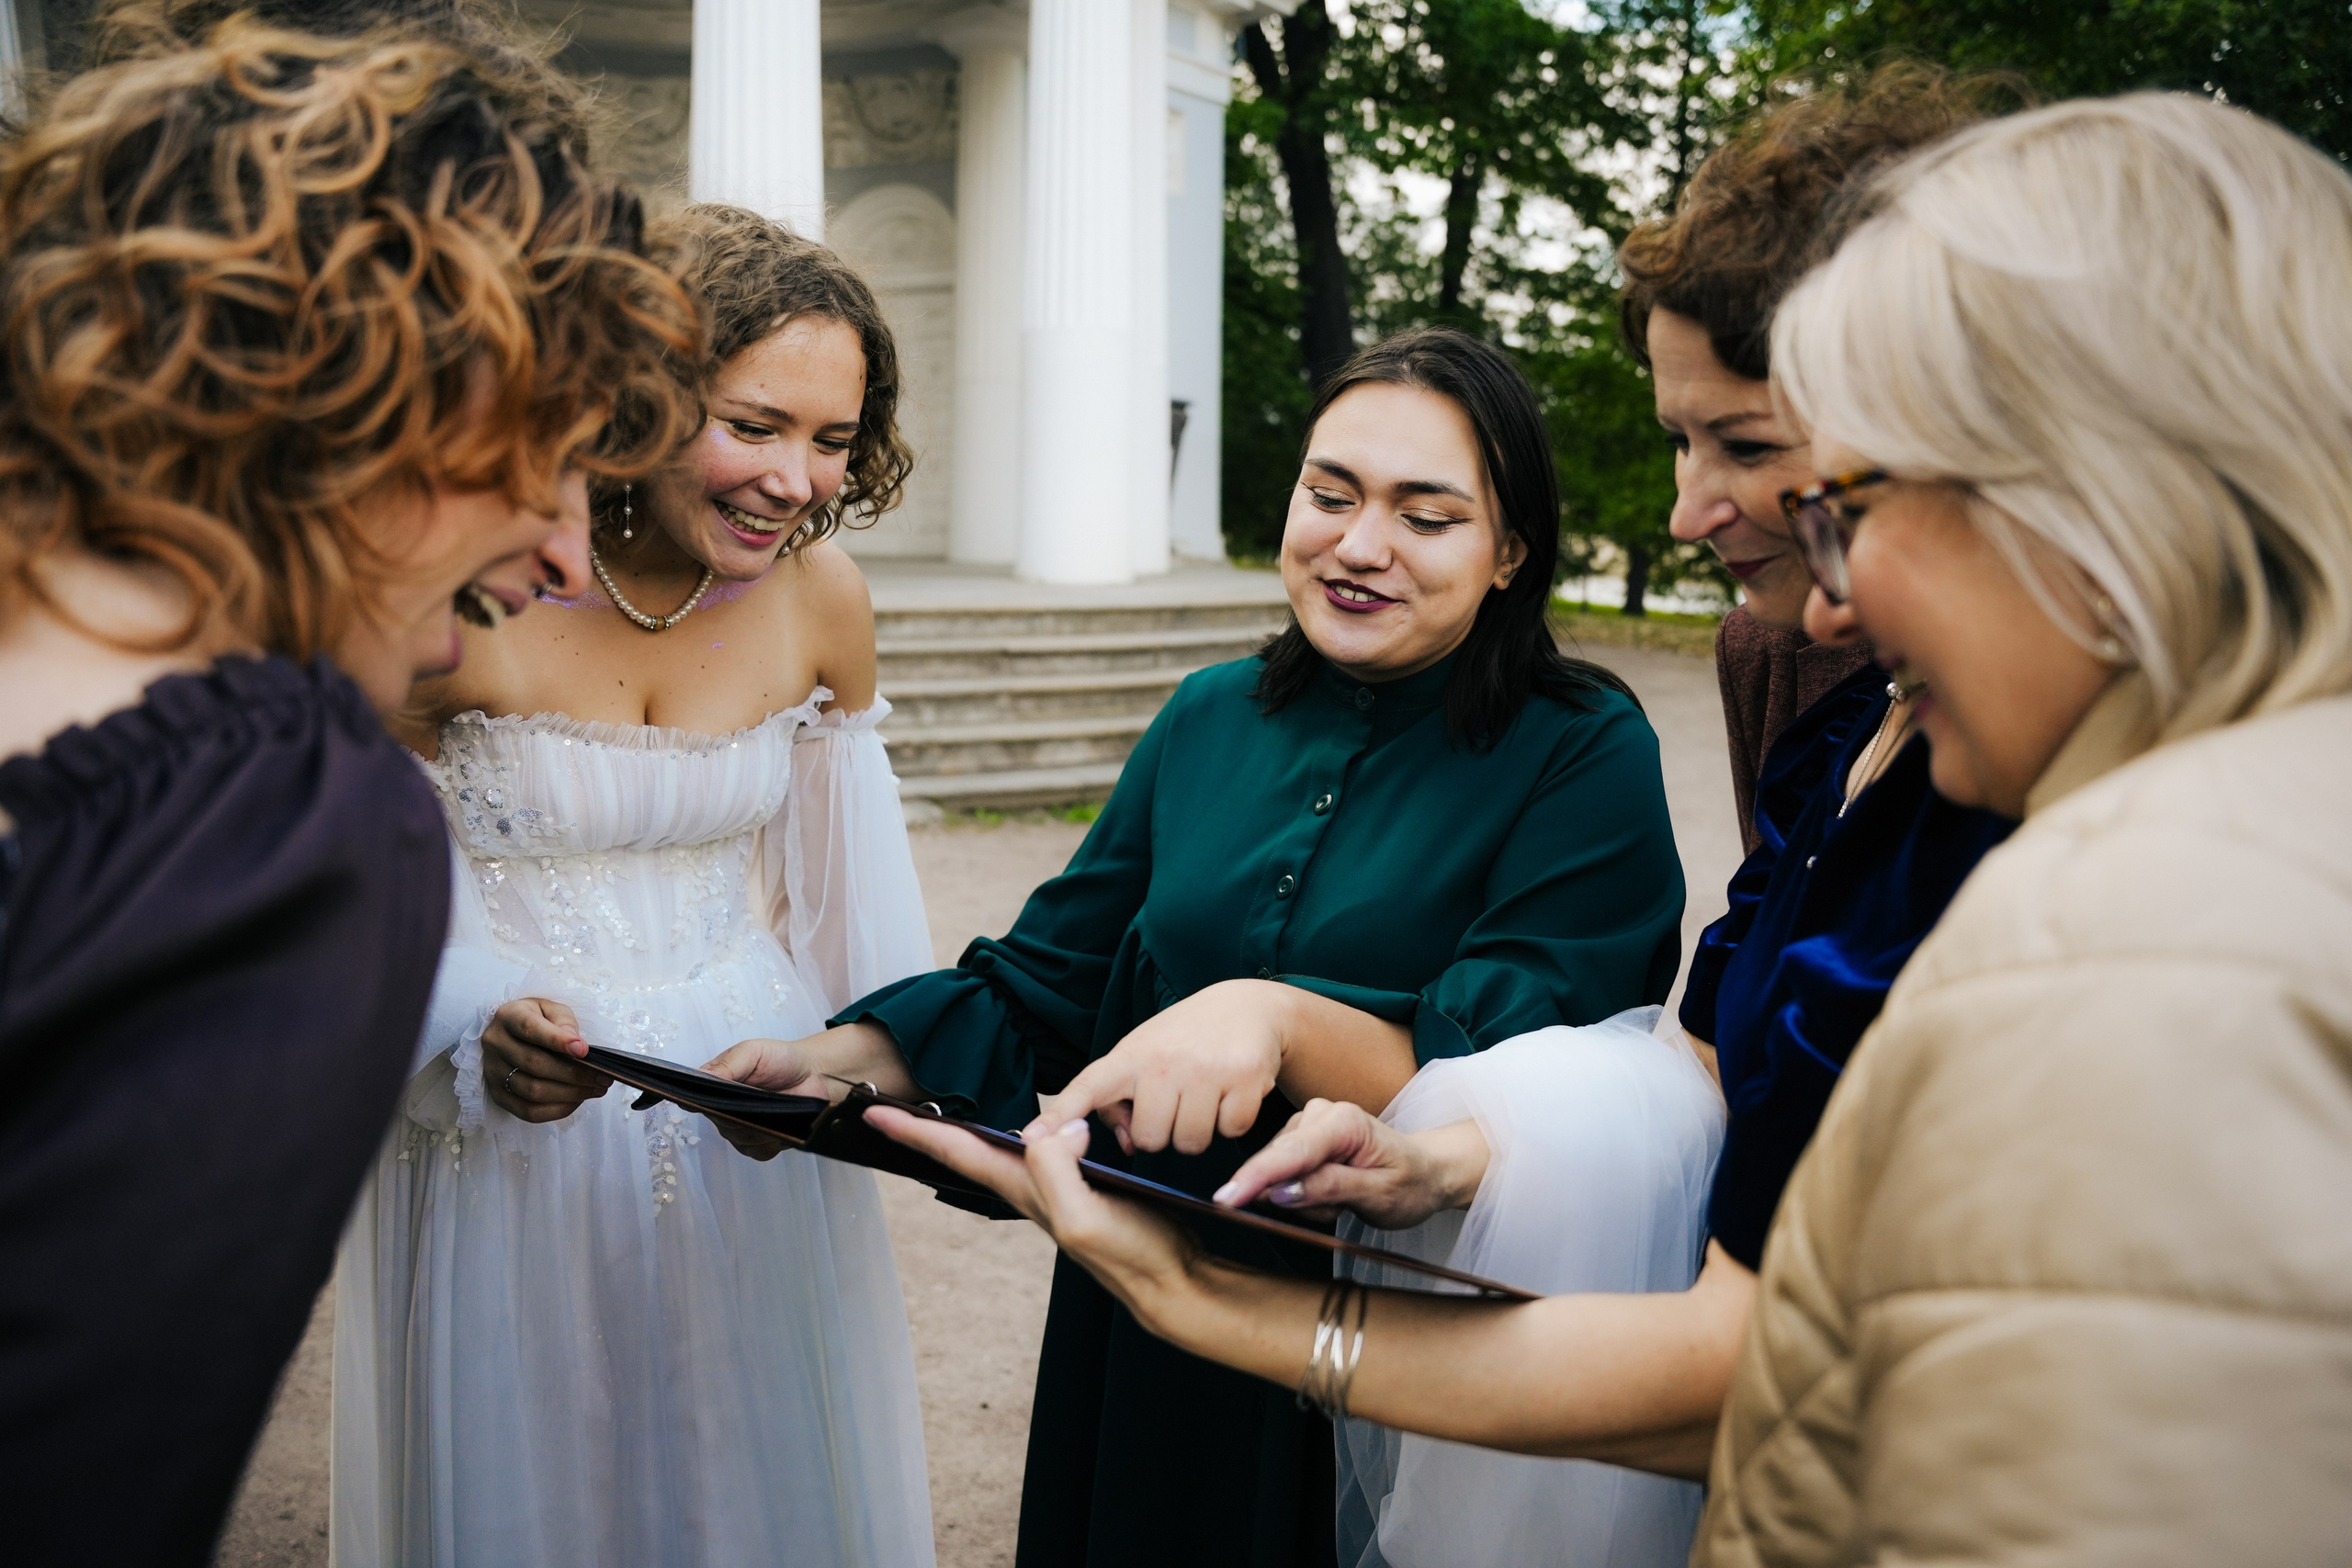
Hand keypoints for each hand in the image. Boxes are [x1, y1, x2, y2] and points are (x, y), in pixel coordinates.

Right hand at [482, 998, 612, 1122]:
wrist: (512, 1034)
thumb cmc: (538, 1020)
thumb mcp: (552, 1009)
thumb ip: (564, 1022)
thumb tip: (577, 1046)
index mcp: (508, 1016)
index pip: (530, 1029)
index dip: (558, 1041)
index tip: (585, 1050)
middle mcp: (495, 1044)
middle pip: (535, 1064)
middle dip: (575, 1073)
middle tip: (603, 1077)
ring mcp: (493, 1073)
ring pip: (533, 1091)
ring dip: (571, 1094)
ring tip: (596, 1089)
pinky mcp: (498, 1096)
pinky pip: (529, 1112)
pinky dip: (558, 1109)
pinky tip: (577, 1100)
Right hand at [699, 1022, 917, 1160]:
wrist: (818, 1074)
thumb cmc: (783, 1059)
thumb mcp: (751, 1052)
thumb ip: (725, 1066)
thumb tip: (698, 1079)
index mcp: (717, 1085)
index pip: (693, 1099)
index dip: (698, 1101)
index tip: (710, 1099)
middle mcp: (724, 1110)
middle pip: (717, 1122)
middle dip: (735, 1113)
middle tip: (756, 1098)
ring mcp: (742, 1129)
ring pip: (737, 1139)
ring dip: (755, 1127)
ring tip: (774, 1109)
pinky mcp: (762, 1143)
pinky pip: (756, 1151)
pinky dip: (769, 1142)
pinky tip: (780, 1127)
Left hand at [867, 1105, 1201, 1318]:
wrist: (1171, 1284)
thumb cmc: (1132, 1256)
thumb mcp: (1084, 1215)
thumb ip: (1056, 1170)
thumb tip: (1048, 1128)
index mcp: (1027, 1192)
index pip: (960, 1154)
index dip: (917, 1133)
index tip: (872, 1112)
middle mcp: (1032, 1191)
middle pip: (969, 1154)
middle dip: (929, 1132)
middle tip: (888, 1110)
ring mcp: (1056, 1192)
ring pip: (1001, 1155)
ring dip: (966, 1137)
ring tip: (937, 1120)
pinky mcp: (1084, 1189)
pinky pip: (1041, 1155)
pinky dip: (1021, 1138)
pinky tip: (1025, 1132)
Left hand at [1045, 979, 1290, 1155]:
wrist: (1246, 1005)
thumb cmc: (1182, 1042)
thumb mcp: (1142, 1058)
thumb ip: (1119, 1103)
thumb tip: (1127, 1146)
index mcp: (1129, 1056)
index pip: (1088, 1088)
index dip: (1060, 1116)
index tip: (1033, 1140)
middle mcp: (1163, 1061)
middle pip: (1151, 1139)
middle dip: (1164, 1130)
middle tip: (1177, 1100)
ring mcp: (1205, 1068)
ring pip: (1190, 1142)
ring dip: (1198, 1130)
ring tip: (1204, 1097)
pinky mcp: (1245, 1077)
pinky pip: (1231, 1131)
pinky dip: (1233, 1121)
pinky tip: (1231, 1094)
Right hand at [1215, 1101, 1488, 1228]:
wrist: (1426, 1172)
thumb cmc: (1410, 1182)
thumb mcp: (1380, 1195)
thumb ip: (1330, 1188)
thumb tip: (1281, 1191)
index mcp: (1343, 1121)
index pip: (1290, 1153)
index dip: (1255, 1177)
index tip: (1226, 1199)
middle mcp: (1319, 1114)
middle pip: (1279, 1164)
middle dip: (1301, 1198)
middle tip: (1343, 1207)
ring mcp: (1305, 1126)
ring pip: (1279, 1175)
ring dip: (1305, 1199)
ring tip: (1344, 1199)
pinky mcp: (1297, 1140)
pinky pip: (1282, 1177)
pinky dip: (1303, 1195)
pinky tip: (1331, 1193)